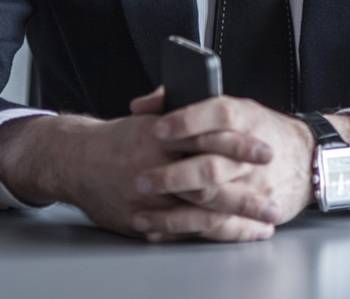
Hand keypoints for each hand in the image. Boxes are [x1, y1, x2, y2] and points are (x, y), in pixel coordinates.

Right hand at [0, 107, 277, 242]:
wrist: (74, 160)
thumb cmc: (121, 138)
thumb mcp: (154, 117)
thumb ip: (186, 120)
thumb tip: (223, 113)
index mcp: (166, 134)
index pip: (212, 137)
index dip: (242, 146)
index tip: (268, 152)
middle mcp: (159, 167)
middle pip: (212, 183)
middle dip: (247, 198)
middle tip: (274, 204)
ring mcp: (151, 199)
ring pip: (200, 215)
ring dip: (235, 224)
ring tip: (262, 227)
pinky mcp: (141, 220)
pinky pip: (180, 232)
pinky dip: (207, 236)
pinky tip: (228, 237)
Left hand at [126, 88, 316, 236]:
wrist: (311, 158)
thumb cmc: (262, 131)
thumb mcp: (236, 108)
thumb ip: (187, 101)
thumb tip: (140, 105)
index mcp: (247, 118)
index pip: (219, 114)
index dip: (188, 121)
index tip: (157, 129)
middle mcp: (251, 154)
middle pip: (211, 165)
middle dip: (174, 175)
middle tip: (143, 181)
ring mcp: (255, 186)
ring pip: (211, 201)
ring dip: (173, 211)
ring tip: (141, 215)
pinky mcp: (255, 212)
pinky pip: (218, 226)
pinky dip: (187, 230)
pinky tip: (160, 230)